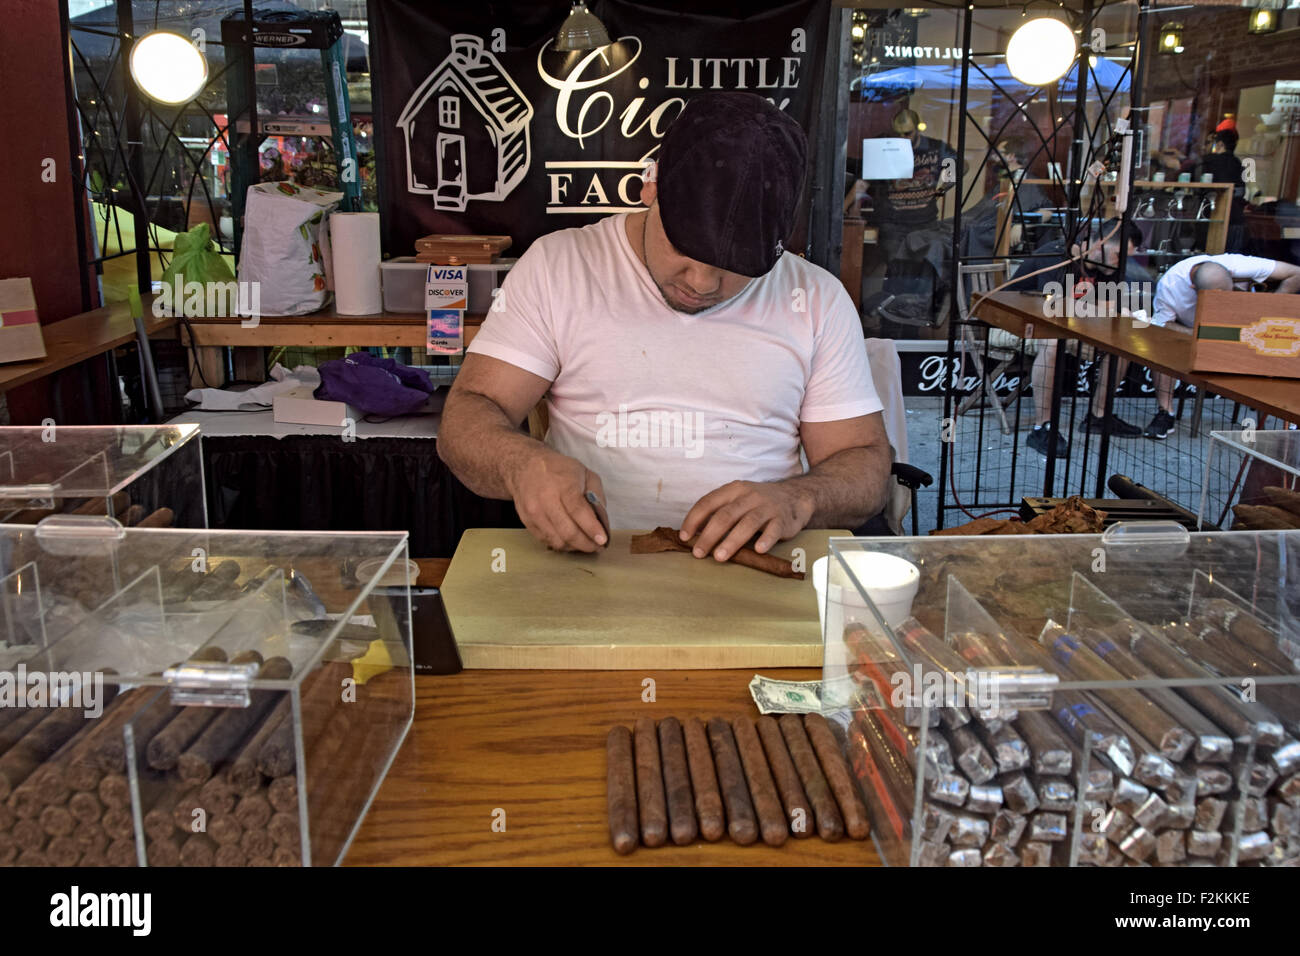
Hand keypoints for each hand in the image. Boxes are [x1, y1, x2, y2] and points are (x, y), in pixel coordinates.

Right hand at [508, 449, 607, 551]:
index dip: (592, 528)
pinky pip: (546, 540)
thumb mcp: (584, 473)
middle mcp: (546, 500)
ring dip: (574, 547)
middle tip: (598, 547)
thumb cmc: (558, 469)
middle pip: (568, 531)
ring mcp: (534, 512)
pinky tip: (569, 540)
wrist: (525, 466)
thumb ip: (597, 495)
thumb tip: (601, 521)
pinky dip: (561, 544)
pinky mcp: (527, 521)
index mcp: (563, 485)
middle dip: (586, 544)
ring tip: (584, 544)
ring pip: (557, 540)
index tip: (603, 540)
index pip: (578, 511)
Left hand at [680, 480, 813, 562]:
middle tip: (698, 552)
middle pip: (725, 515)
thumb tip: (693, 534)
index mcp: (733, 490)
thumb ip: (719, 512)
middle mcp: (749, 496)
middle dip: (709, 535)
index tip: (684, 536)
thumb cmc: (758, 503)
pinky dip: (765, 539)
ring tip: (719, 557)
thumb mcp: (737, 499)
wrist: (794, 496)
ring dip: (731, 541)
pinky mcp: (782, 519)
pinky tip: (758, 550)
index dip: (694, 519)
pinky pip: (773, 530)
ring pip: (747, 523)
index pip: (708, 502)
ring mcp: (767, 507)